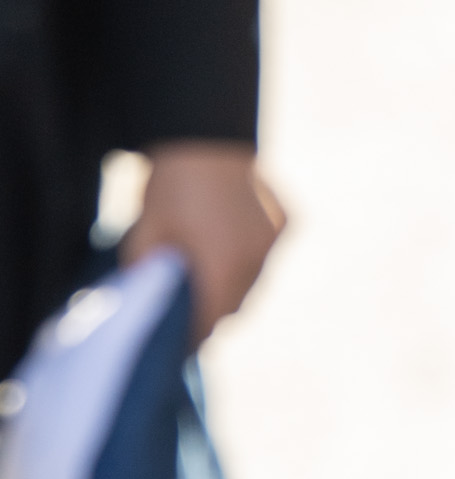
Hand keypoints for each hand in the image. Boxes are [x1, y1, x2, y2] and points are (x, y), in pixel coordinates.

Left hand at [119, 140, 286, 341]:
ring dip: (233, 284)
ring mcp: (273, 244)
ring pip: (253, 281)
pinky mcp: (285, 223)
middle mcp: (256, 265)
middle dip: (213, 311)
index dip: (193, 336)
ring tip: (210, 275)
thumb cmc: (169, 186)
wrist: (202, 134)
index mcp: (223, 272)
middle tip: (191, 309)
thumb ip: (148, 275)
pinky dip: (249, 256)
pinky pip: (266, 253)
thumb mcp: (145, 233)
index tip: (179, 344)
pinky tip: (230, 240)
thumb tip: (149, 303)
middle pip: (235, 306)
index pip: (209, 322)